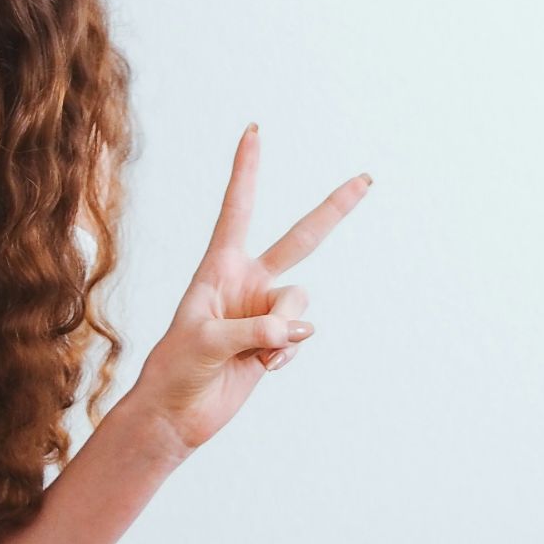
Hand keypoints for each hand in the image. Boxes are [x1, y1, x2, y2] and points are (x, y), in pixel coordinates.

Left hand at [129, 123, 370, 455]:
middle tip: (366, 178)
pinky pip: (300, 338)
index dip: (247, 171)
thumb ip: (252, 329)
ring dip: (285, 330)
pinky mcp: (277, 341)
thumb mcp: (206, 341)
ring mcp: (264, 311)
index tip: (253, 132)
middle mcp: (247, 281)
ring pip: (301, 305)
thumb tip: (296, 329)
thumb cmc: (176, 367)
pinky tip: (262, 367)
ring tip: (257, 351)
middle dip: (334, 209)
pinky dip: (286, 354)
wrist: (178, 412)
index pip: (238, 209)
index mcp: (219, 266)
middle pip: (301, 239)